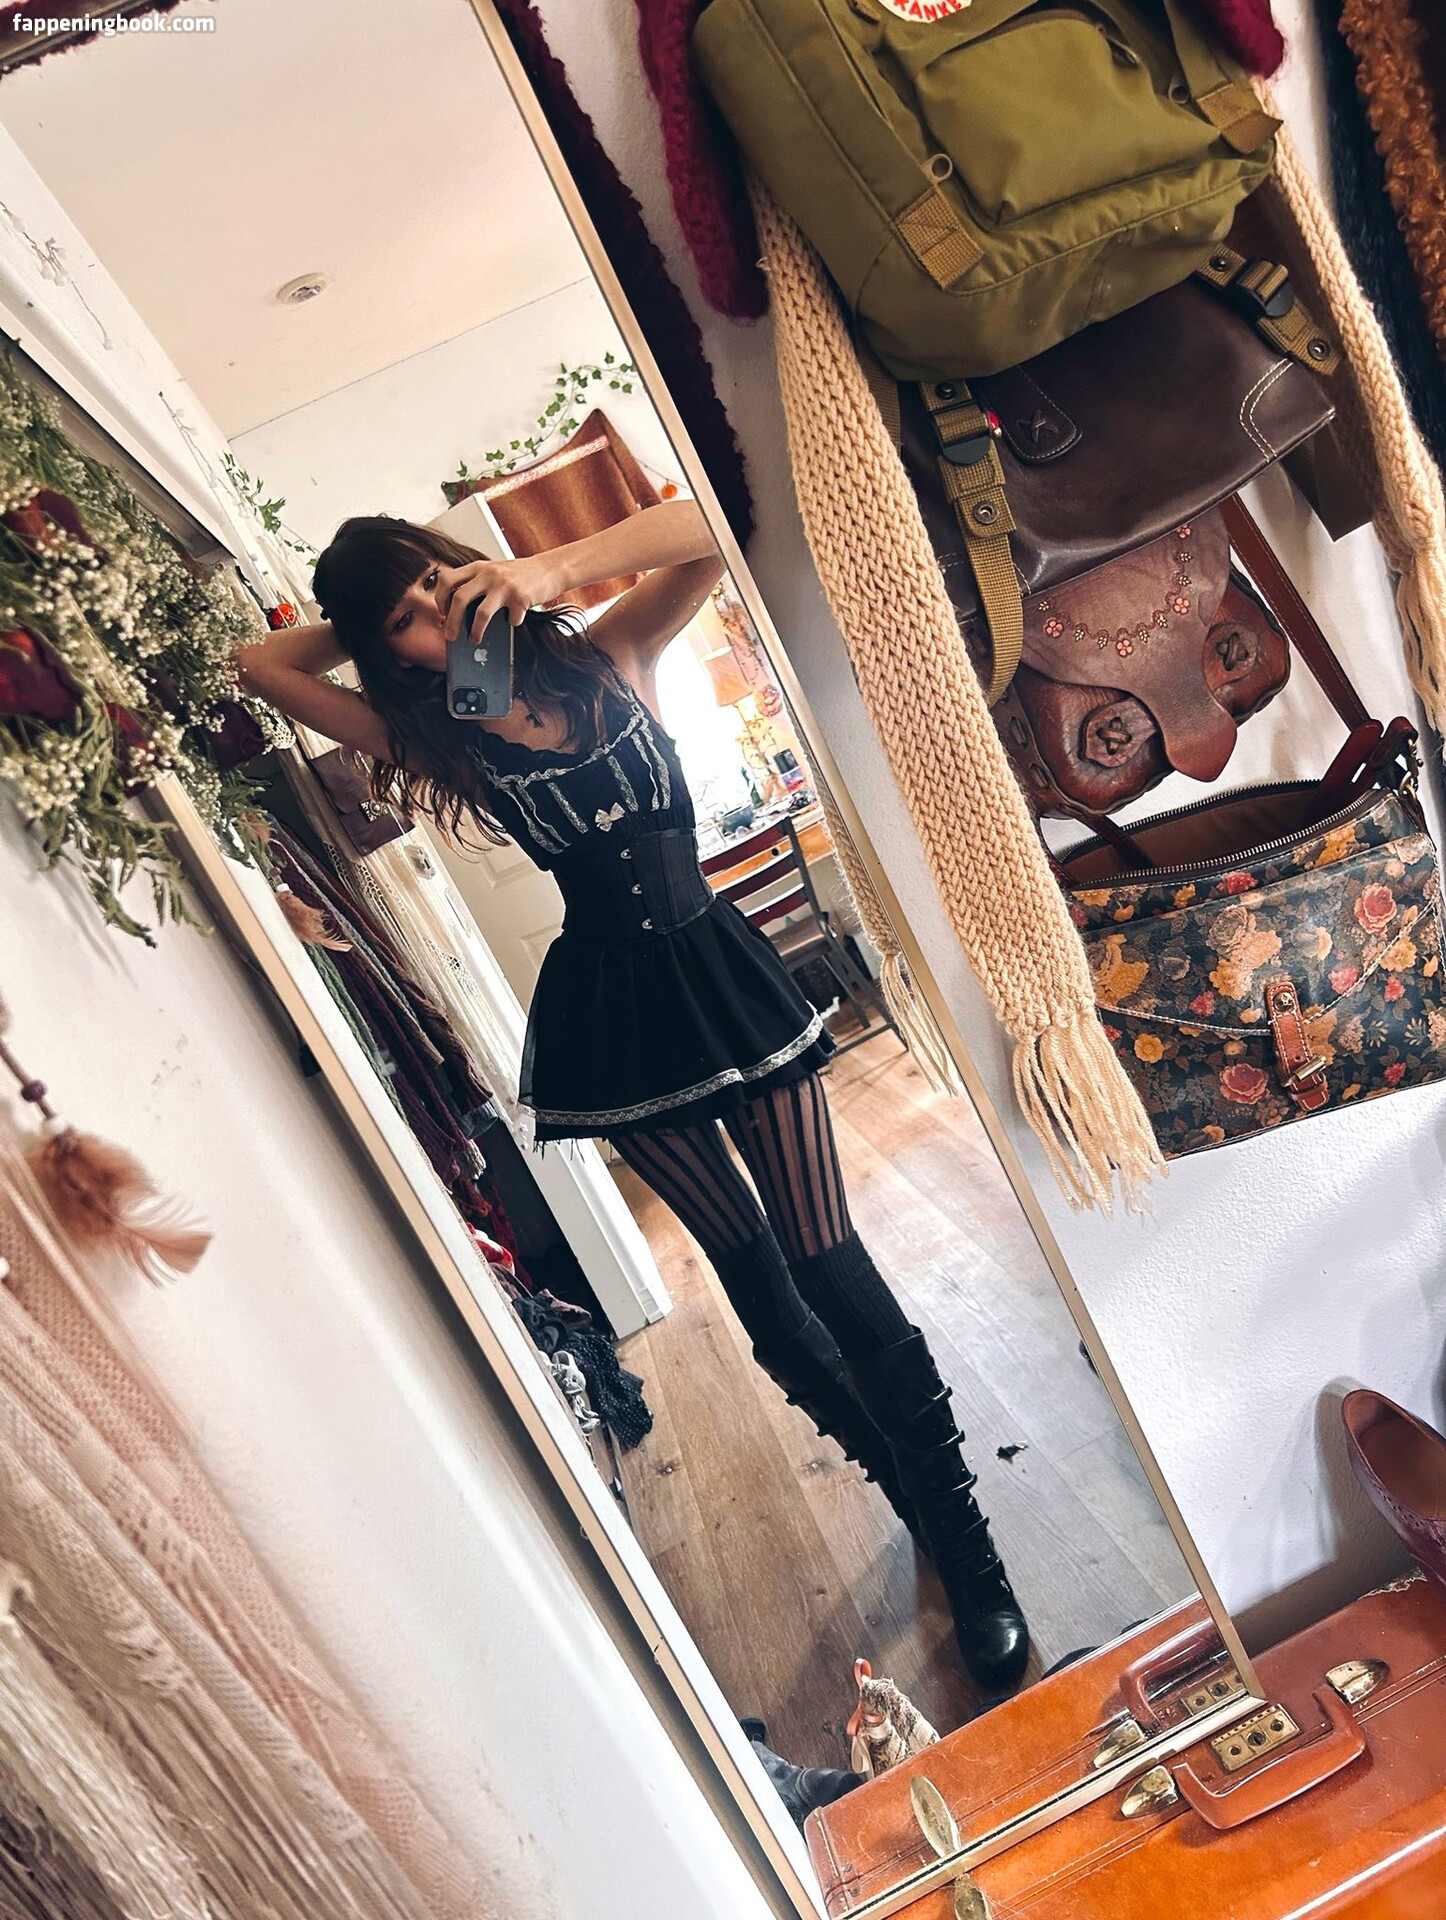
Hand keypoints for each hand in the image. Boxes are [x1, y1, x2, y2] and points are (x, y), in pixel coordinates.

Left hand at [436, 553, 562, 642]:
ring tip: (474, 640)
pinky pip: (511, 620)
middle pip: (459, 598)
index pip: (447, 580)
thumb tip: (458, 612)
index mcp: (478, 567)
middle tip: (450, 636)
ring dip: (475, 631)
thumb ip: (477, 583)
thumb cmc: (519, 574)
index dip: (440, 598)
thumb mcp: (493, 571)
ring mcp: (505, 585)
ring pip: (481, 613)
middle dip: (452, 621)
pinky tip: (514, 619)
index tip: (442, 613)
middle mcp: (489, 573)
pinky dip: (511, 623)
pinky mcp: (520, 598)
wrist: (550, 568)